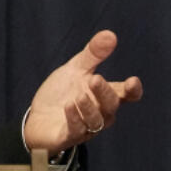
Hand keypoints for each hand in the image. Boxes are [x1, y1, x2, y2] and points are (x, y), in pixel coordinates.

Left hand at [23, 30, 142, 154]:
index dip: (132, 90)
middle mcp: (99, 113)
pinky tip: (67, 106)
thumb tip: (110, 34)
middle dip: (104, 93)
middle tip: (95, 79)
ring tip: (79, 95)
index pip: (126, 95)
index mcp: (104, 96)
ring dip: (89, 108)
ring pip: (96, 121)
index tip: (132, 81)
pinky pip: (76, 130)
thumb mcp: (75, 70)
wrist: (37, 117)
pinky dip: (73, 118)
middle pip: (110, 106)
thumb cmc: (61, 93)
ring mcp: (85, 127)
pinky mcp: (68, 136)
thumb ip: (92, 54)